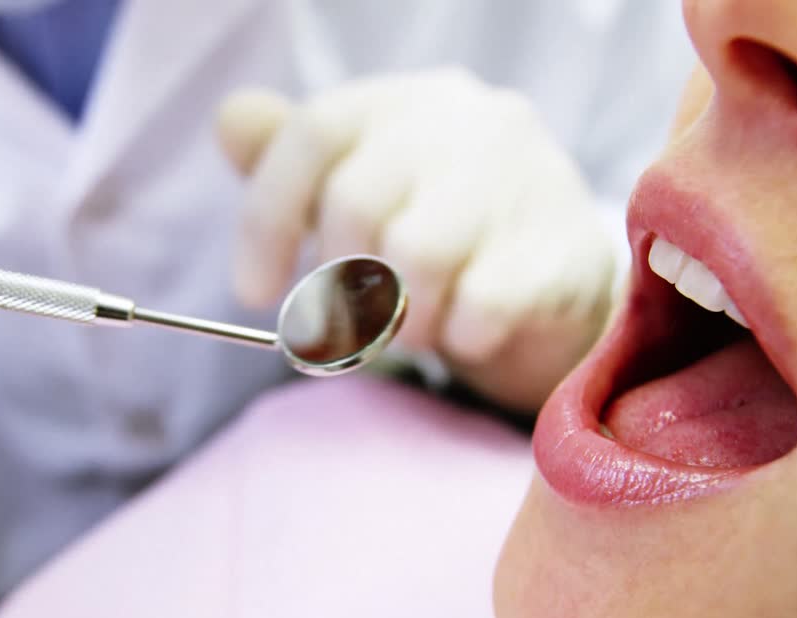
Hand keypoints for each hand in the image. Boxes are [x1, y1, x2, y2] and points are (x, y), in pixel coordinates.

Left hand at [216, 68, 614, 411]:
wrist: (561, 284)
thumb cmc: (443, 235)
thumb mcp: (362, 191)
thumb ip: (292, 158)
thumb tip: (231, 120)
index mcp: (408, 101)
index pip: (314, 131)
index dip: (267, 218)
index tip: (252, 292)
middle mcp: (471, 122)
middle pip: (358, 200)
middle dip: (337, 282)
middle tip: (351, 323)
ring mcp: (528, 180)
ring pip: (418, 254)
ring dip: (399, 317)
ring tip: (416, 329)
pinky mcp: (565, 250)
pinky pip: (481, 305)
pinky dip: (459, 336)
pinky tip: (470, 332)